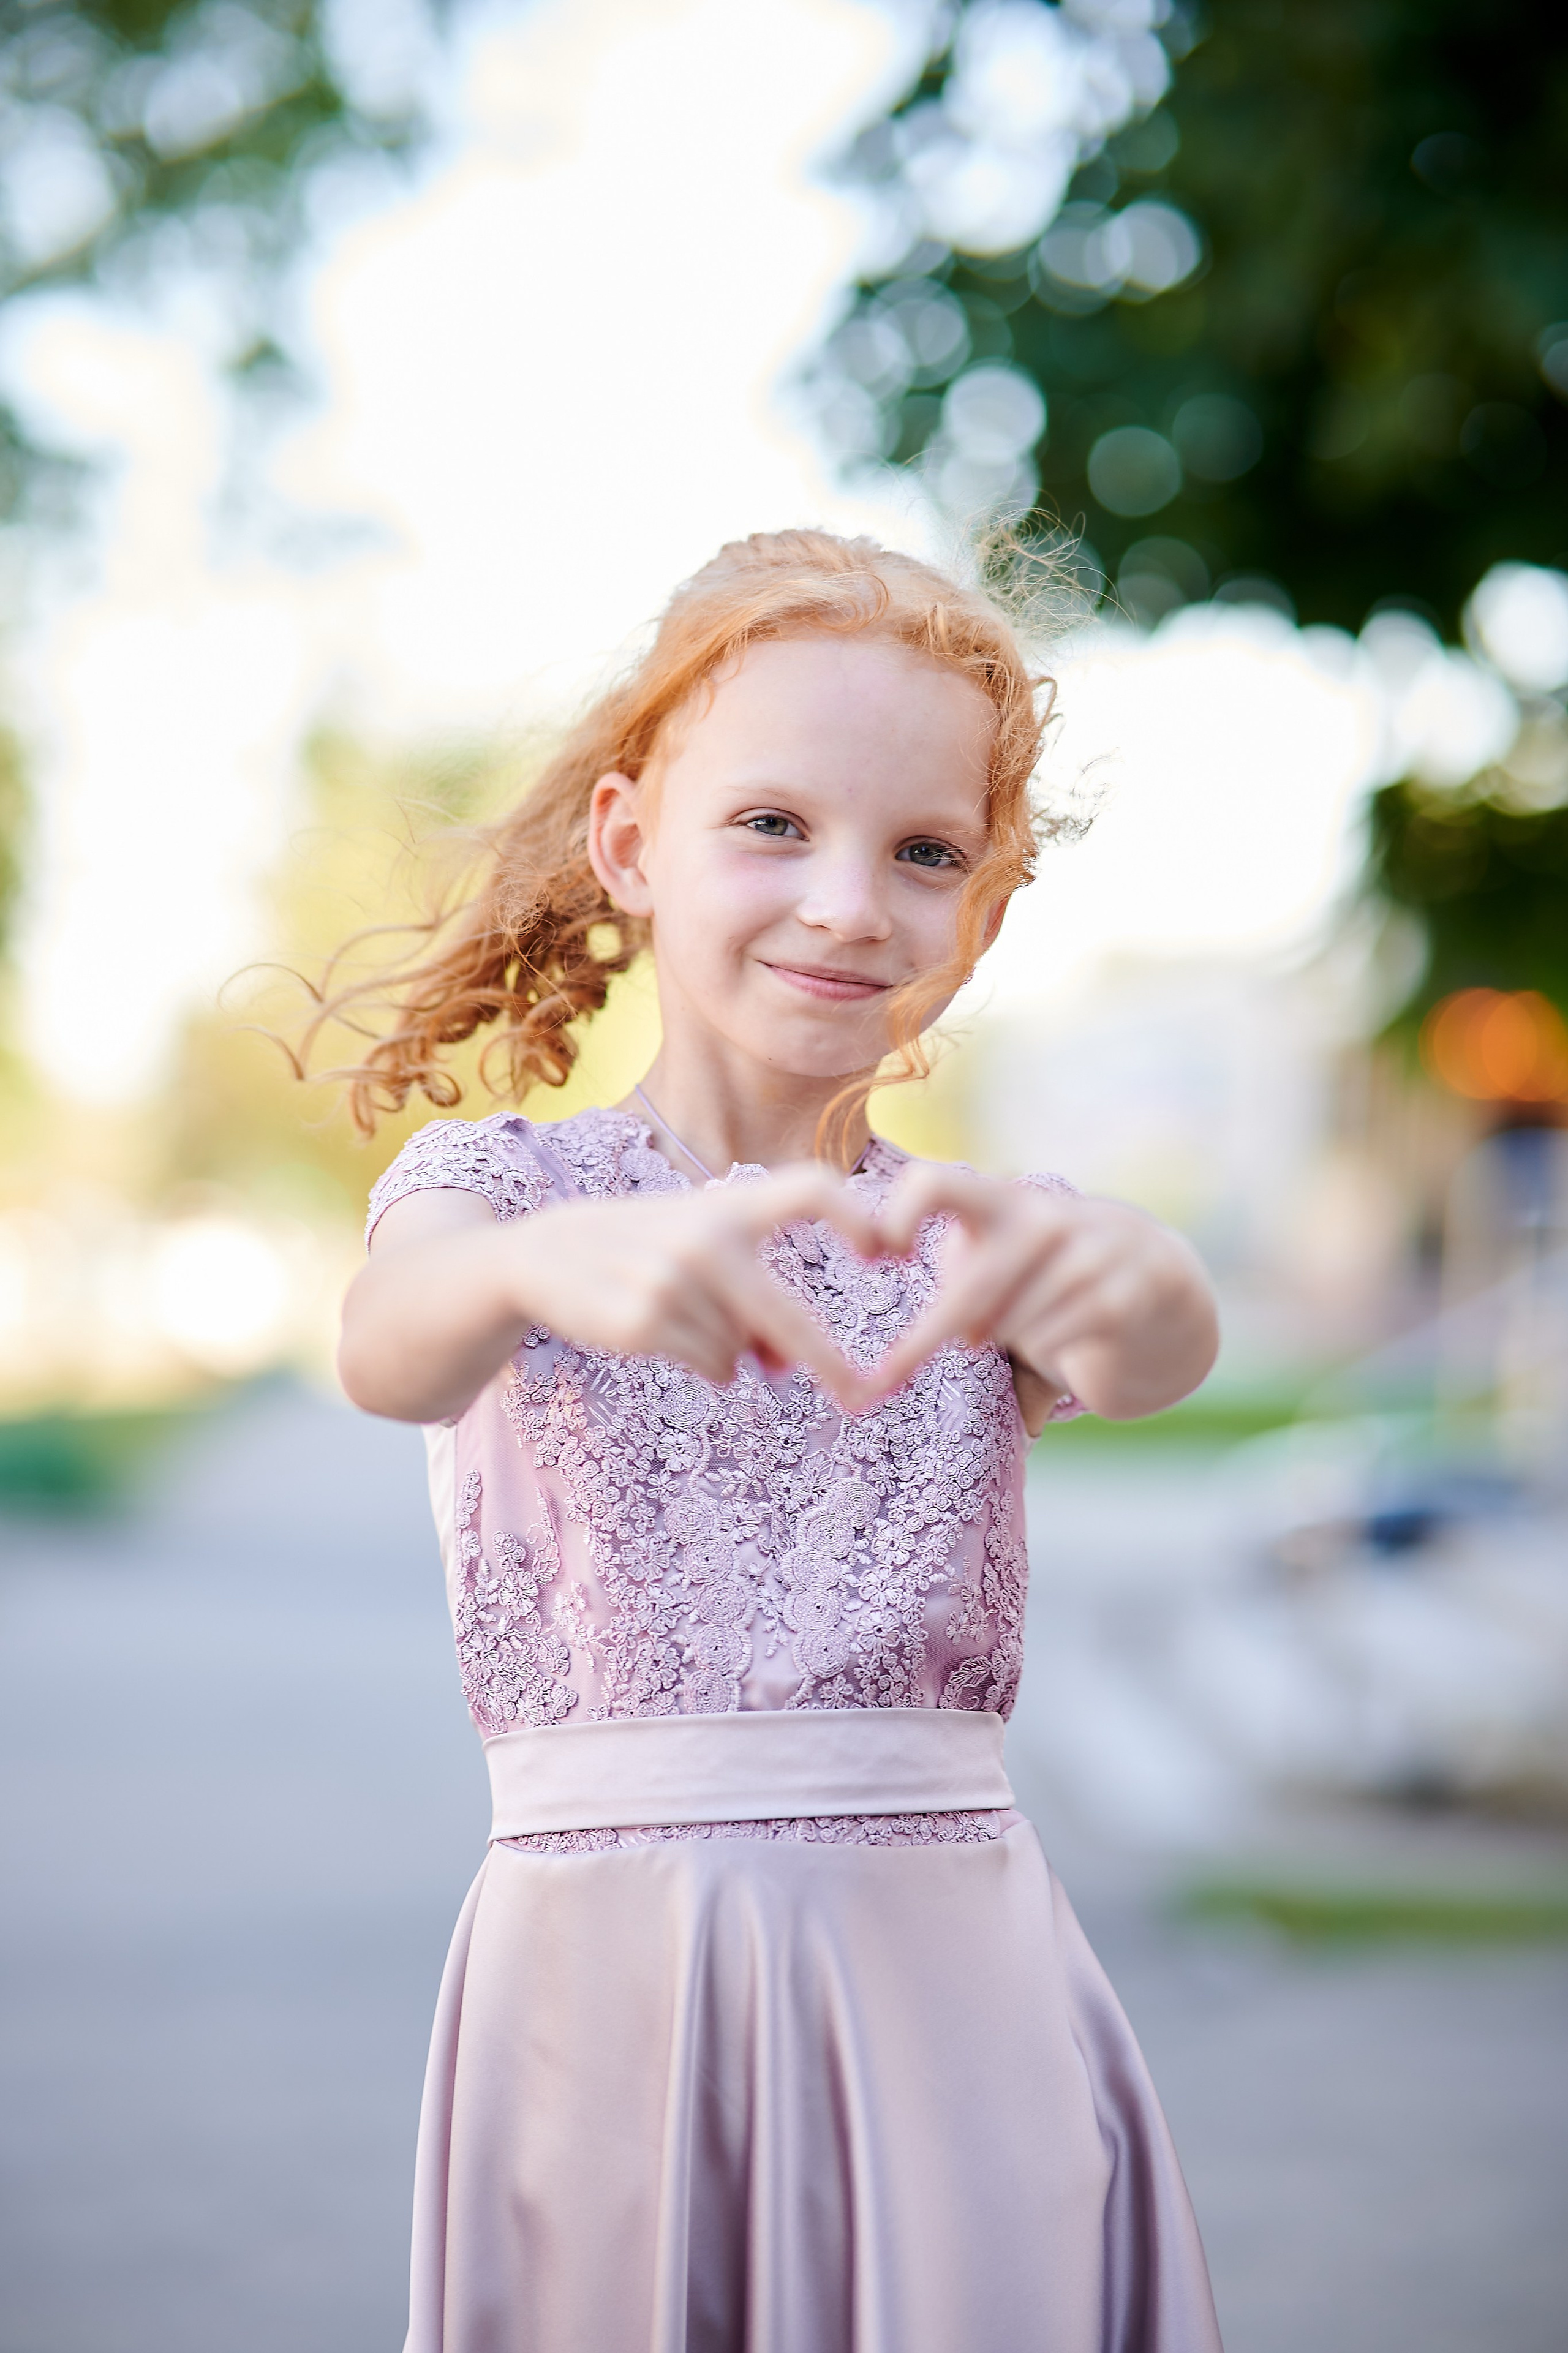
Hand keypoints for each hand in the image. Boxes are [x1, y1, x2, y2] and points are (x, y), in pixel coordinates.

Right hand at [504, 1164, 885, 1410]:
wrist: (544, 1255)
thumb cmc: (644, 1249)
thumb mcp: (699, 1248)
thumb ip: (752, 1293)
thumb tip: (785, 1364)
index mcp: (728, 1206)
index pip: (810, 1187)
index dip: (856, 1214)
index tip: (887, 1251)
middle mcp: (705, 1239)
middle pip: (788, 1316)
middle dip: (830, 1363)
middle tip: (864, 1396)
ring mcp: (673, 1282)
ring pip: (741, 1350)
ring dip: (730, 1350)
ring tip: (684, 1314)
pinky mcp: (644, 1323)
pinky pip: (711, 1367)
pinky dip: (705, 1364)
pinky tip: (664, 1332)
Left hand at [868, 1168, 1218, 1421]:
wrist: (1155, 1284)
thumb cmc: (1047, 1280)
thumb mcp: (998, 1261)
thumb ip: (957, 1278)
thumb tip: (910, 1334)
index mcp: (999, 1201)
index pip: (934, 1182)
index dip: (900, 1212)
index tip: (882, 1252)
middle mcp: (1043, 1216)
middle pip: (971, 1285)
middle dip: (928, 1336)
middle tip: (891, 1373)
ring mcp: (1088, 1251)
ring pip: (1012, 1326)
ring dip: (1008, 1341)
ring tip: (1026, 1327)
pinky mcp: (1124, 1293)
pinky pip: (1054, 1343)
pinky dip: (1047, 1355)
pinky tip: (1063, 1339)